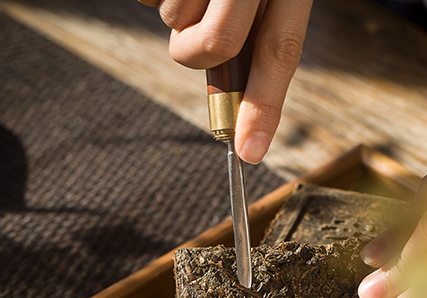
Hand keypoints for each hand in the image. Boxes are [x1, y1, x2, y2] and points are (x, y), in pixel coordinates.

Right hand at [139, 0, 312, 163]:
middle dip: (199, 51)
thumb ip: (264, 42)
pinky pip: (148, 0)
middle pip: (213, 47)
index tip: (248, 153)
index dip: (262, 108)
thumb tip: (247, 126)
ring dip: (179, 15)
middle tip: (206, 22)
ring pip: (172, 21)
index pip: (278, 54)